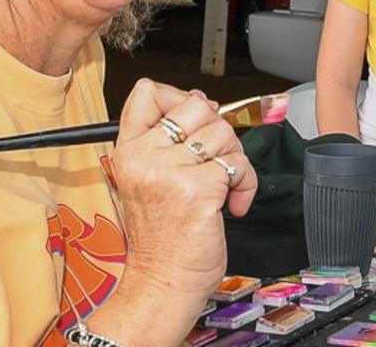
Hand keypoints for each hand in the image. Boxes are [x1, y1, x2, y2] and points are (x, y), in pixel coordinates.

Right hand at [113, 79, 257, 308]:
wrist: (164, 282)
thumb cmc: (164, 235)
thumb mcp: (151, 178)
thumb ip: (170, 138)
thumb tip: (201, 99)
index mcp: (129, 151)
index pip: (146, 92)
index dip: (179, 96)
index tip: (192, 122)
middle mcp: (145, 157)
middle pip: (196, 104)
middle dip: (217, 129)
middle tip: (212, 160)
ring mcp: (170, 172)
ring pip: (223, 132)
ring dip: (233, 159)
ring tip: (221, 186)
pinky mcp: (199, 189)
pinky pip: (239, 164)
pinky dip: (246, 183)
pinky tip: (232, 203)